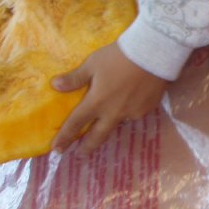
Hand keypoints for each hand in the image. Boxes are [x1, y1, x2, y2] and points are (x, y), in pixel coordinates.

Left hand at [51, 42, 168, 154]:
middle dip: (87, 147)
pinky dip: (129, 111)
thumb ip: (75, 78)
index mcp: (97, 102)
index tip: (56, 149)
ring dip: (111, 125)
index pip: (76, 124)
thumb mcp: (93, 63)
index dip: (65, 137)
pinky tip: (132, 101)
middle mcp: (113, 112)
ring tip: (110, 121)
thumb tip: (55, 85)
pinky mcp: (148, 108)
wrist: (153, 53)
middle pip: (98, 136)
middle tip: (81, 155)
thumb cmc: (119, 57)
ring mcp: (132, 112)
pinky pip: (135, 114)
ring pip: (118, 124)